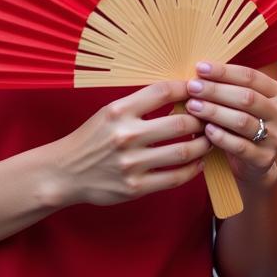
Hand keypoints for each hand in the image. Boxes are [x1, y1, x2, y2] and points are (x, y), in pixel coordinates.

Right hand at [49, 81, 209, 206]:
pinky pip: (175, 178)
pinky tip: (198, 161)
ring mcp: (131, 164)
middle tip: (212, 118)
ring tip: (210, 139)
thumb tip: (182, 90)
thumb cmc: (92, 138)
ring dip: (204, 144)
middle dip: (203, 119)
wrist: (64, 173)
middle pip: (181, 123)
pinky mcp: (135, 188)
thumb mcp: (110, 112)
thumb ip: (141, 103)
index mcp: (119, 111)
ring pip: (183, 152)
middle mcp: (126, 136)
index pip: (164, 92)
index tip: (201, 89)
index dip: (188, 88)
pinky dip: (193, 169)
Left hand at [185, 62, 276, 183]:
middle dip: (215, 90)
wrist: (251, 165)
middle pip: (246, 97)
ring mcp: (276, 137)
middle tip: (192, 87)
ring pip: (242, 121)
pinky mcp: (265, 159)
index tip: (200, 68)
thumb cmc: (239, 127)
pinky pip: (240, 146)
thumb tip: (197, 73)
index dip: (224, 71)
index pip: (250, 76)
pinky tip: (206, 130)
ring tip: (192, 106)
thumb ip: (227, 88)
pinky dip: (221, 136)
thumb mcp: (238, 105)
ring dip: (214, 111)